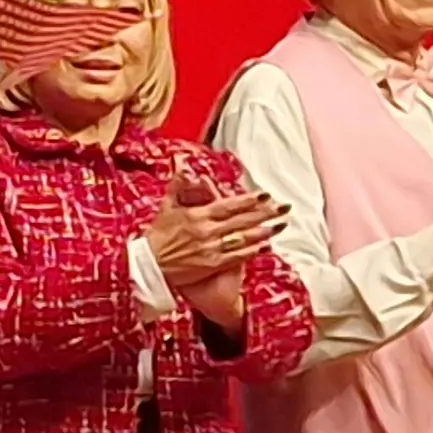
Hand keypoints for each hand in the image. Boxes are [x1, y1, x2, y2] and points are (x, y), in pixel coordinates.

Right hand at [147, 173, 285, 291]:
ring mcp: (211, 249)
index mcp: (197, 215)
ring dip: (264, 232)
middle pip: (242, 221)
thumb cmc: (156, 236)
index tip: (266, 195)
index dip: (249, 200)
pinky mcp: (212, 265)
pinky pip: (236, 257)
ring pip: (243, 238)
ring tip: (280, 225)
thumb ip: (177, 186)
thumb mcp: (166, 207)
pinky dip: (251, 251)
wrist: (148, 266)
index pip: (229, 205)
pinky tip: (264, 246)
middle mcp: (207, 231)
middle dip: (265, 213)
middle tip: (284, 208)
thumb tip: (182, 166)